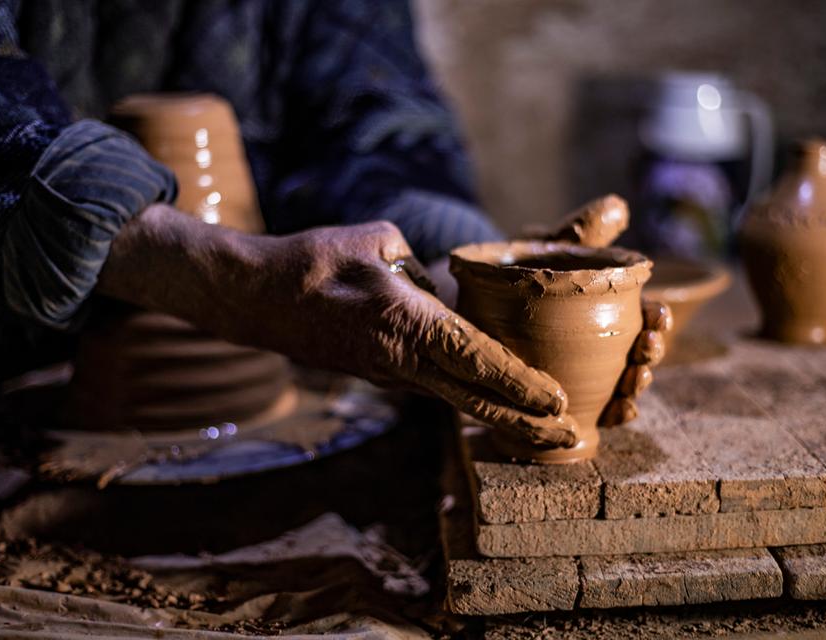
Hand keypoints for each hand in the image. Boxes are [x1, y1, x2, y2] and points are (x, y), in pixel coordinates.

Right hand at [99, 207, 577, 447]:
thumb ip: (426, 271)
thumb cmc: (314, 260)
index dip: (517, 381)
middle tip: (569, 441)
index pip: (473, 357)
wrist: (256, 298)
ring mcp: (389, 375)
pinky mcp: (381, 375)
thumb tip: (447, 297)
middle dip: (523, 423)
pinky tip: (497, 403)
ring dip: (502, 417)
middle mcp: (400, 360)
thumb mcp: (380, 240)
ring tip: (546, 431)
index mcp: (403, 322)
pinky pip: (435, 387)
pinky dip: (472, 399)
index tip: (555, 402)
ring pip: (457, 399)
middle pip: (473, 399)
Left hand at [529, 193, 670, 425]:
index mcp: (607, 305)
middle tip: (646, 351)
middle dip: (650, 354)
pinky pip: (592, 409)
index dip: (657, 318)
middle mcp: (603, 341)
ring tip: (633, 384)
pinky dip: (609, 414)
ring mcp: (586, 370)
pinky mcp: (563, 394)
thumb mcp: (548, 248)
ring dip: (635, 386)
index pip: (643, 314)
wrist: (472, 302)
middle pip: (639, 352)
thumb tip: (616, 206)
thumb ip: (581, 232)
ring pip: (622, 383)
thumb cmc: (517, 272)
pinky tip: (615, 413)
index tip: (657, 315)